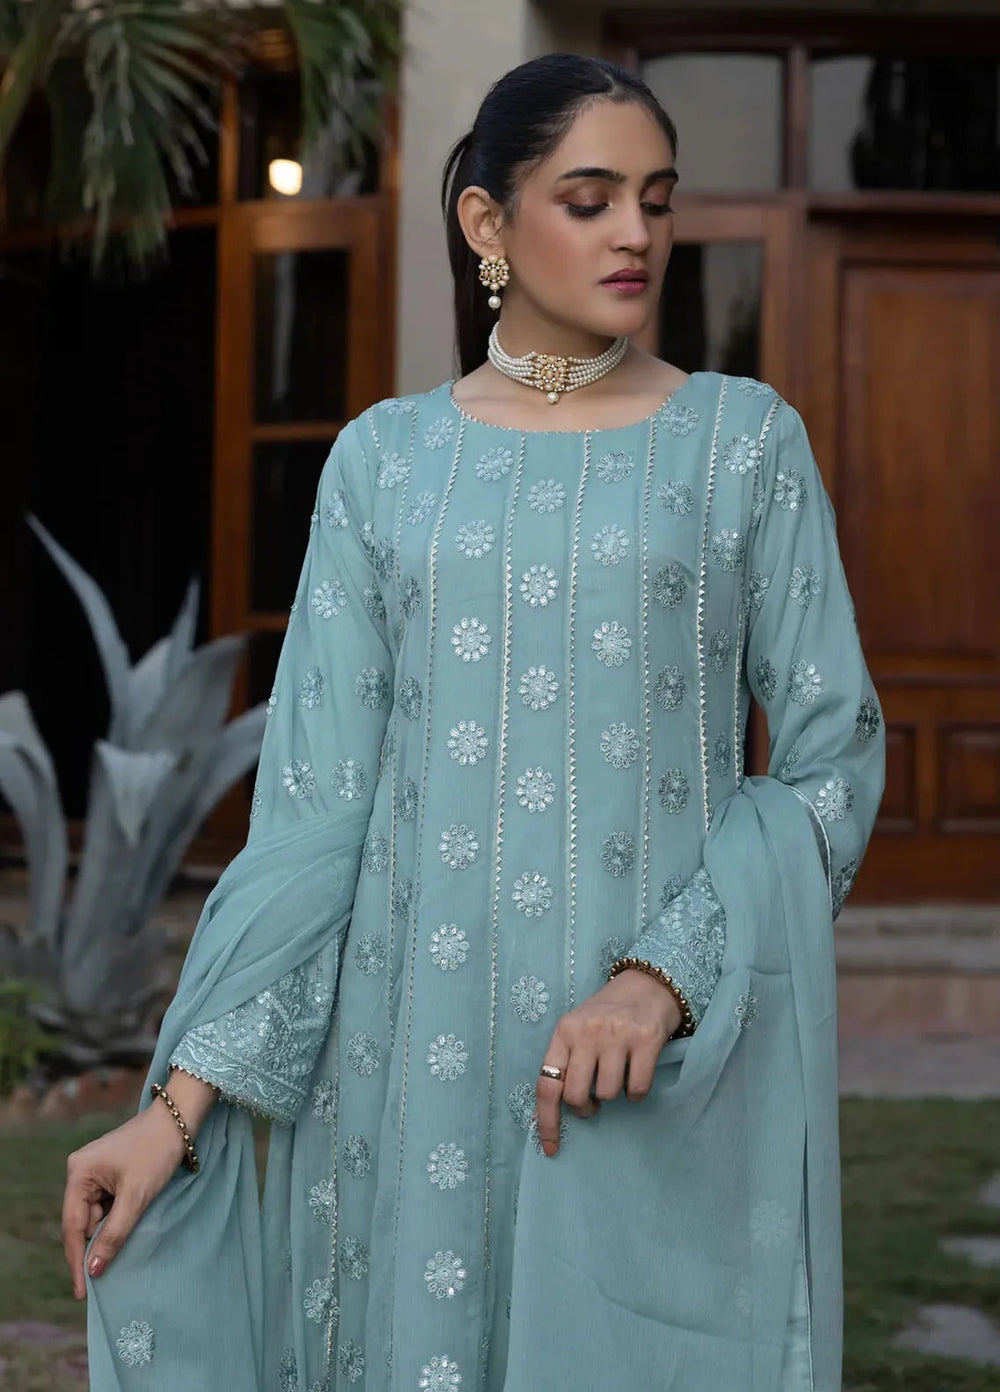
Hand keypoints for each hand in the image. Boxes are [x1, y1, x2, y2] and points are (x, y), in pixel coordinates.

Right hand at [61, 1070, 216, 1298]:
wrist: (179, 1119)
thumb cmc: (157, 1152)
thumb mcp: (137, 1197)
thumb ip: (114, 1234)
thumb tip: (93, 1269)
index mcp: (79, 1173)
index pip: (73, 1227)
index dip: (77, 1261)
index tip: (82, 1293)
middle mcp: (80, 1171)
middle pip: (82, 1222)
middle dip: (94, 1247)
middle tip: (104, 1279)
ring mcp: (93, 1171)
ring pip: (96, 1216)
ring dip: (107, 1233)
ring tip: (120, 1253)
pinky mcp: (108, 1172)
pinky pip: (106, 1205)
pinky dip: (116, 1220)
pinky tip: (126, 1231)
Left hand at [535, 969, 681, 1155]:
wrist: (647, 984)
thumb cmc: (608, 1014)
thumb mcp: (579, 1028)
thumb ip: (568, 1060)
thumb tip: (557, 1109)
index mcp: (565, 1031)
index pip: (547, 1084)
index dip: (547, 1121)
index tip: (550, 1147)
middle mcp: (588, 1031)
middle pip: (576, 1096)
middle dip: (586, 1107)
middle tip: (595, 1100)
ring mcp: (618, 1034)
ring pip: (608, 1094)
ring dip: (615, 1094)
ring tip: (619, 1073)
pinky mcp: (646, 1039)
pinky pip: (637, 1089)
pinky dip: (637, 1093)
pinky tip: (638, 1074)